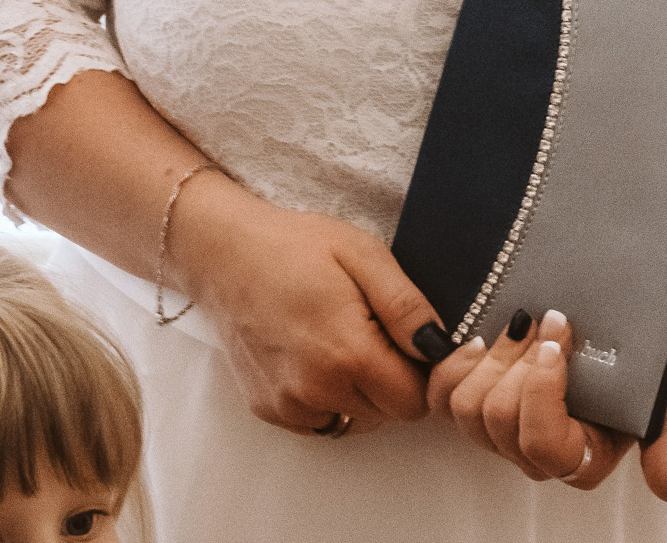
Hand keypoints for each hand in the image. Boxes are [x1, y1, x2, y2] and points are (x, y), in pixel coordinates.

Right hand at [166, 173, 442, 438]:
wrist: (223, 254)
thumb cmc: (295, 247)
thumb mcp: (364, 255)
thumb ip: (407, 306)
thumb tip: (443, 347)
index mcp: (347, 354)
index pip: (415, 402)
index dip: (423, 373)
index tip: (410, 341)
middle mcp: (316, 391)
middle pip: (387, 414)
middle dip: (393, 380)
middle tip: (374, 331)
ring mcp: (288, 406)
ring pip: (356, 420)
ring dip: (362, 392)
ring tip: (342, 339)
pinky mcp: (269, 410)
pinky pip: (322, 420)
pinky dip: (330, 397)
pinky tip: (317, 354)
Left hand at [426, 308, 666, 504]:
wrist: (616, 332)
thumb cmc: (639, 367)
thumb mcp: (665, 396)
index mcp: (579, 460)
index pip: (542, 445)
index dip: (541, 390)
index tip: (558, 339)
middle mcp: (532, 454)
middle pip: (498, 420)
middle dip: (518, 361)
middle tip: (545, 317)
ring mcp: (497, 430)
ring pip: (466, 408)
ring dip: (492, 357)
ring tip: (520, 322)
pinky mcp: (470, 402)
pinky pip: (440, 397)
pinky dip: (454, 363)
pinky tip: (480, 337)